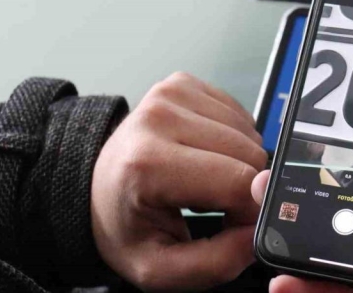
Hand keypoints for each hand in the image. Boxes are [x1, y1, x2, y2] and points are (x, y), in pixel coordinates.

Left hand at [91, 72, 266, 290]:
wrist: (93, 187)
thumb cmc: (126, 227)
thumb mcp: (160, 270)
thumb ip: (216, 263)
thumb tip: (258, 232)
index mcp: (148, 164)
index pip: (238, 182)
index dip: (248, 212)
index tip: (231, 225)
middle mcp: (159, 118)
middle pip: (250, 155)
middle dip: (245, 188)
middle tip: (214, 204)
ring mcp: (172, 93)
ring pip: (250, 134)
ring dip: (240, 163)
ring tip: (205, 179)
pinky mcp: (183, 83)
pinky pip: (240, 115)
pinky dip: (233, 140)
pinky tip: (206, 155)